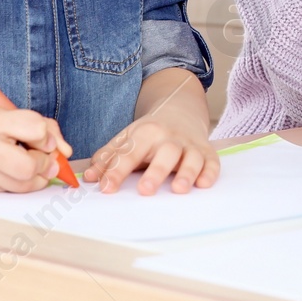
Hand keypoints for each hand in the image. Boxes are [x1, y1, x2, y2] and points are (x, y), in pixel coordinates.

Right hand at [0, 105, 70, 192]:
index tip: (43, 136)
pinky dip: (21, 184)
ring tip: (31, 164)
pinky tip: (13, 172)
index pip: (34, 128)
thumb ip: (34, 125)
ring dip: (37, 177)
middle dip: (45, 163)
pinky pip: (11, 192)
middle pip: (29, 167)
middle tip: (44, 157)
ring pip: (24, 185)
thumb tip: (64, 150)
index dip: (47, 134)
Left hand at [83, 115, 219, 194]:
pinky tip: (204, 184)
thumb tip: (89, 177)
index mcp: (146, 133)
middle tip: (145, 190)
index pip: (131, 153)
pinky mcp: (207, 152)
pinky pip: (212, 162)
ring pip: (191, 157)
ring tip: (179, 189)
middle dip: (156, 172)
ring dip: (186, 173)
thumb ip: (108, 158)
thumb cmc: (150, 132)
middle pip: (165, 153)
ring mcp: (190, 145)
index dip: (117, 171)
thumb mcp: (127, 138)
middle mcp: (170, 138)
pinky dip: (210, 172)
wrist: (180, 110)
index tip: (106, 188)